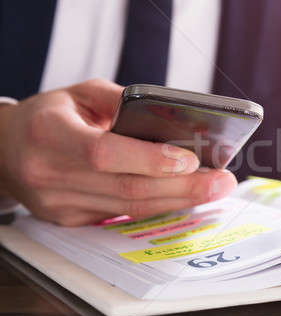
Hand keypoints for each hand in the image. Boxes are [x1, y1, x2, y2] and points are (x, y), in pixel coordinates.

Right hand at [0, 79, 236, 225]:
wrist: (6, 151)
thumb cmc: (50, 116)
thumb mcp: (80, 94)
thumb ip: (124, 102)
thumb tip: (175, 120)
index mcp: (49, 134)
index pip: (104, 153)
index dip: (150, 159)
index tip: (191, 160)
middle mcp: (50, 174)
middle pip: (127, 189)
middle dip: (183, 188)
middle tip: (224, 181)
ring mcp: (59, 205)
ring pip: (130, 208)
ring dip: (179, 201)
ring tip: (216, 189)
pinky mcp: (69, 221)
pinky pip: (122, 217)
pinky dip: (159, 208)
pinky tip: (187, 199)